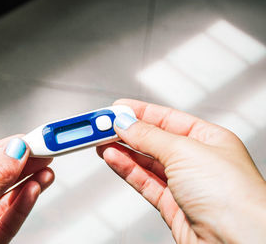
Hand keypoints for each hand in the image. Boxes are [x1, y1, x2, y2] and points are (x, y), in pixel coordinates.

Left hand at [0, 135, 53, 243]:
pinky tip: (35, 189)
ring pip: (6, 199)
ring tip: (46, 169)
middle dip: (21, 165)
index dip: (4, 149)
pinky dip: (24, 203)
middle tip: (44, 152)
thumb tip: (15, 150)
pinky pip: (9, 219)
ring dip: (28, 183)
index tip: (28, 140)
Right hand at [97, 99, 265, 243]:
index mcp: (209, 140)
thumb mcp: (185, 151)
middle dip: (127, 132)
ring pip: (145, 162)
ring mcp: (184, 184)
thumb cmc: (233, 196)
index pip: (168, 119)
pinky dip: (126, 169)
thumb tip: (126, 123)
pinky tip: (112, 158)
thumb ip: (150, 136)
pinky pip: (143, 181)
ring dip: (122, 150)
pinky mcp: (171, 206)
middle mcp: (197, 161)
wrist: (237, 243)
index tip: (117, 108)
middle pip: (154, 140)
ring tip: (100, 141)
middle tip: (102, 125)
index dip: (140, 112)